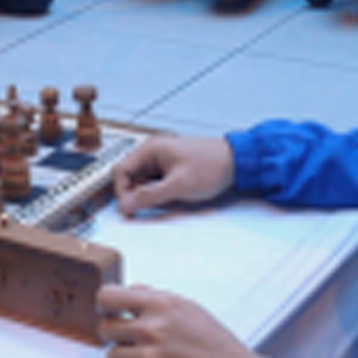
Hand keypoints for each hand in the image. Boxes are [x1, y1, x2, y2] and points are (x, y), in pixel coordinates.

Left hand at [96, 284, 254, 357]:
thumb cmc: (215, 344)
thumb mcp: (189, 308)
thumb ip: (154, 298)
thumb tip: (129, 291)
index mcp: (160, 305)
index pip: (106, 297)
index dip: (106, 305)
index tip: (110, 312)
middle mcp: (151, 329)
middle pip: (104, 329)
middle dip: (116, 335)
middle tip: (132, 341)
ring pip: (112, 356)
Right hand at [113, 134, 234, 216]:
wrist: (237, 162)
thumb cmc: (212, 166)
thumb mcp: (178, 185)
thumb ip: (149, 196)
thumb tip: (126, 205)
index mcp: (151, 149)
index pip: (121, 170)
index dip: (122, 191)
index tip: (129, 208)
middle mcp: (153, 152)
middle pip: (130, 177)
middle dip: (137, 194)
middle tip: (150, 206)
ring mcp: (161, 160)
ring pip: (143, 182)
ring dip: (150, 195)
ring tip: (169, 198)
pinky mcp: (170, 168)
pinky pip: (155, 183)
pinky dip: (160, 193)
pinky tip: (174, 195)